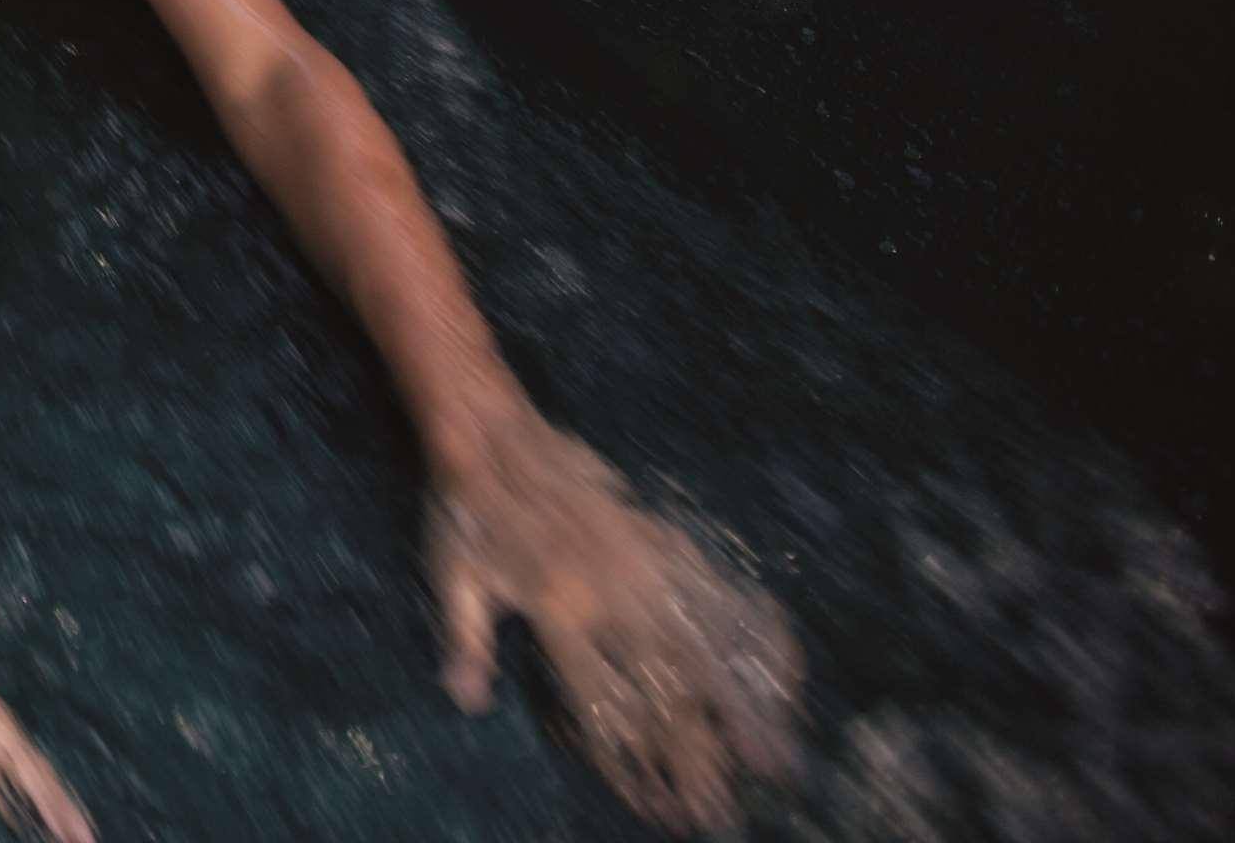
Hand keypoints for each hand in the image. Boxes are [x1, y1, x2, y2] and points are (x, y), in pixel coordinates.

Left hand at [426, 422, 801, 832]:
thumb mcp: (452, 578)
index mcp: (558, 613)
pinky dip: (751, 624)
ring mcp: (640, 563)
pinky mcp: (657, 534)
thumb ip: (465, 641)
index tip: (671, 804)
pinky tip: (782, 659)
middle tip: (741, 797)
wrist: (491, 431)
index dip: (641, 759)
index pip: (609, 704)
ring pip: (707, 642)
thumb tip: (466, 700)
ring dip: (746, 698)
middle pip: (671, 686)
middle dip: (708, 749)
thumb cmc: (465, 512)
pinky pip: (715, 584)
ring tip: (779, 748)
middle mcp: (609, 594)